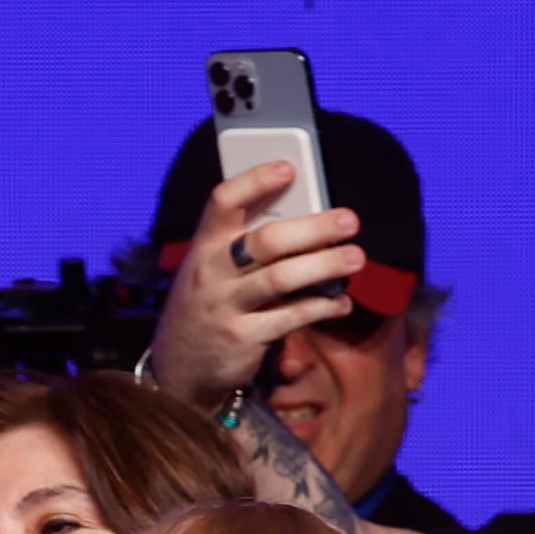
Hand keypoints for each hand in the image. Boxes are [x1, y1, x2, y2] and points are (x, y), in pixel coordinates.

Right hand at [146, 159, 364, 403]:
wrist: (179, 366)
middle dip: (313, 228)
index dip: (256, 181)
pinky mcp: (242, 338)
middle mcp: (212, 271)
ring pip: (281, 278)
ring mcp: (225, 306)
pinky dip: (321, 307)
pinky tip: (341, 302)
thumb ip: (249, 244)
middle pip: (266, 241)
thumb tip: (309, 216)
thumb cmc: (211, 302)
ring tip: (355, 257)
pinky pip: (289, 318)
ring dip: (324, 266)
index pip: (224, 201)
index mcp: (205, 244)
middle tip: (350, 221)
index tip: (290, 167)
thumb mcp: (215, 268)